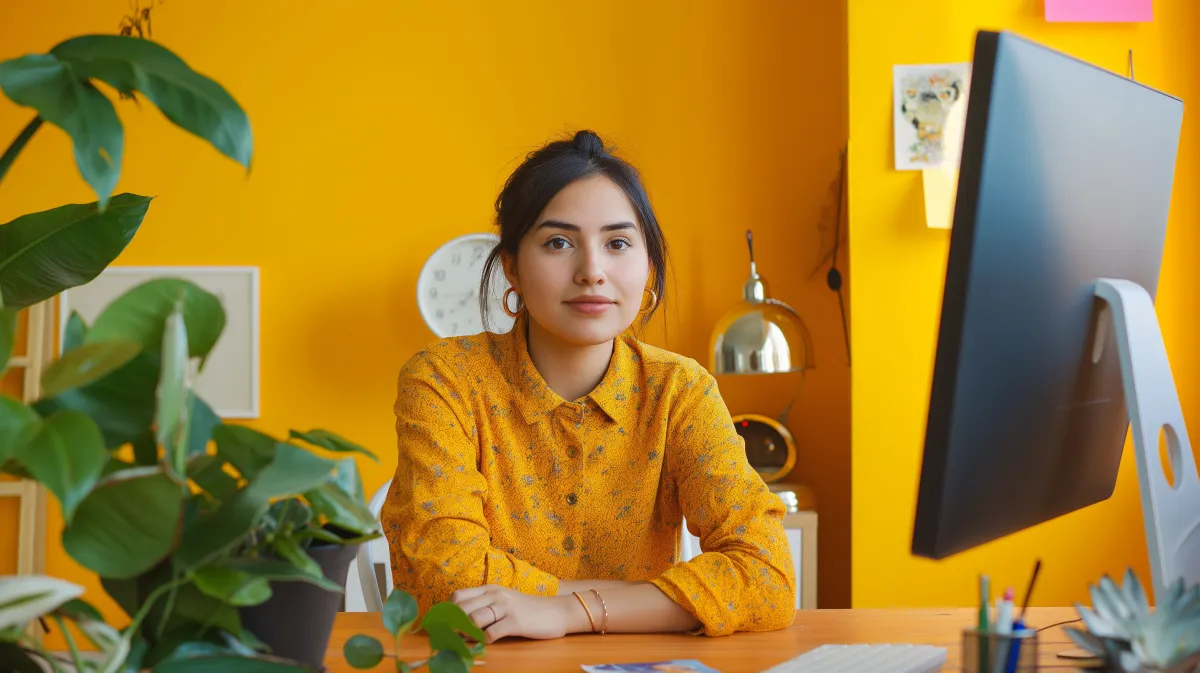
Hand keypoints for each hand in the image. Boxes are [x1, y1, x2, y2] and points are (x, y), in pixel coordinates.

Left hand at [450, 584, 576, 642]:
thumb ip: (484, 606)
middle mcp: (496, 595)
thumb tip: (458, 621)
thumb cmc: (527, 609)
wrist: (557, 611)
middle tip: (448, 638)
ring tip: (464, 642)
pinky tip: (485, 643)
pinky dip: (483, 641)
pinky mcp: (515, 621)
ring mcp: (506, 607)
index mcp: (490, 589)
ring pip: (474, 620)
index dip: (447, 611)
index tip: (443, 625)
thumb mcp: (504, 601)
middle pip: (462, 609)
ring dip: (465, 634)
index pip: (459, 596)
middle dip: (452, 625)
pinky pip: (491, 633)